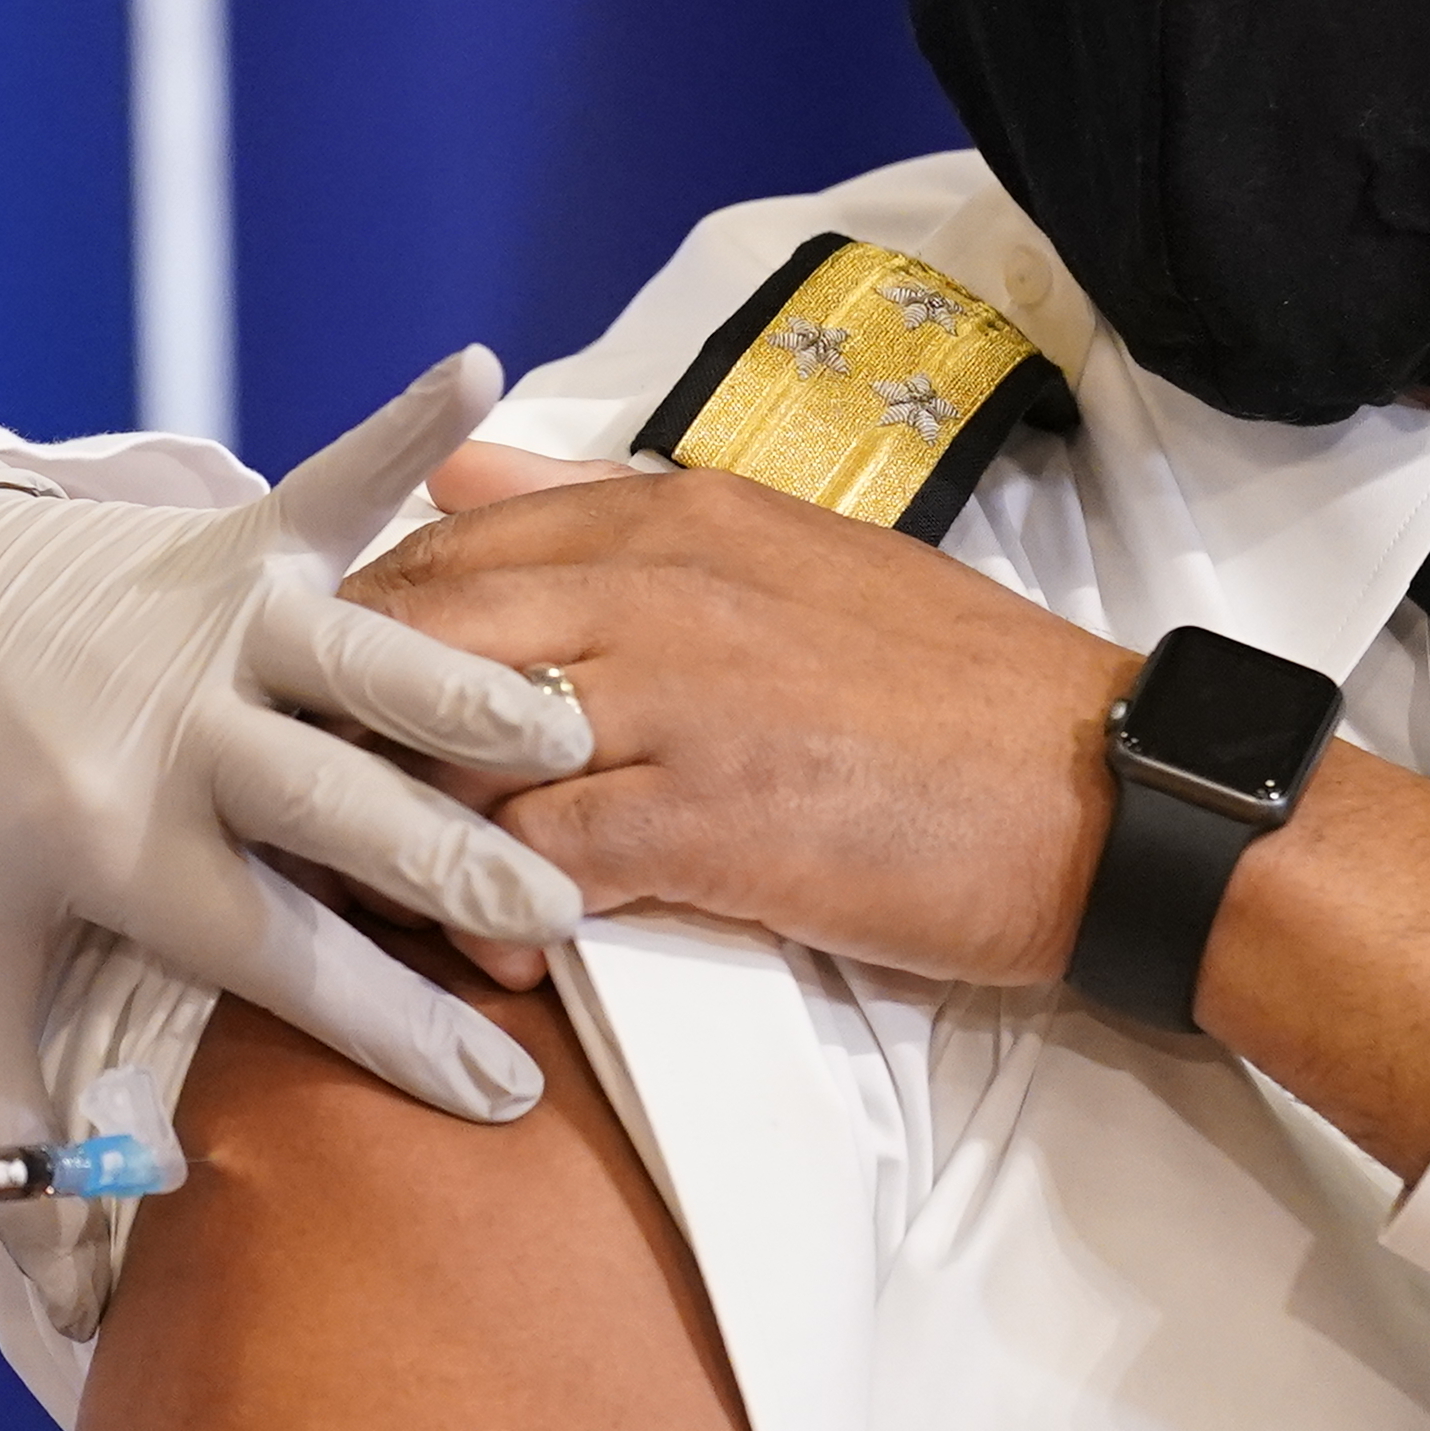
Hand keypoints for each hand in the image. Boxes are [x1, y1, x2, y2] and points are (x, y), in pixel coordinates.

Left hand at [0, 358, 596, 1144]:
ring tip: (576, 732)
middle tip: (565, 919)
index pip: (281, 955)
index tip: (502, 1097)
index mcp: (114, 841)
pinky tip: (481, 375)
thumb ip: (13, 1143)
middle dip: (463, 865)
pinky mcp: (223, 533)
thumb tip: (82, 1318)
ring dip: (474, 690)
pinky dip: (403, 427)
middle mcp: (172, 724)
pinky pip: (329, 479)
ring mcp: (205, 617)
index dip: (393, 1032)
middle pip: (348, 805)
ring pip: (369, 656)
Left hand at [381, 448, 1429, 1175]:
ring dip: (398, 828)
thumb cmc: (954, 694)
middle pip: (411, 638)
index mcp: (671, 517)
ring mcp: (674, 699)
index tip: (328, 707)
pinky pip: (529, 864)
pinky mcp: (703, 818)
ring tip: (387, 894)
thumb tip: (461, 470)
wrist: (1111, 797)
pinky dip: (492, 918)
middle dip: (340, 726)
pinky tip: (504, 959)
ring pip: (447, 748)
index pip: (440, 549)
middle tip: (319, 812)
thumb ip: (612, 511)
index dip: (358, 635)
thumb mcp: (785, 556)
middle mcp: (655, 586)